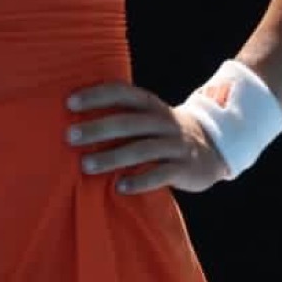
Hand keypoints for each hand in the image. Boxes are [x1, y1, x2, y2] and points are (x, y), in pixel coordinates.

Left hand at [65, 81, 228, 193]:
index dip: (97, 95)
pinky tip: (119, 187)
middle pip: (128, 122)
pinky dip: (140, 181)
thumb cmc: (163, 133)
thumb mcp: (148, 117)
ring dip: (112, 157)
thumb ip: (121, 114)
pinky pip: (161, 174)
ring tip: (85, 165)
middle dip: (98, 128)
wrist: (212, 149)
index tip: (69, 103)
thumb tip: (74, 119)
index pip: (122, 93)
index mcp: (150, 104)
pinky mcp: (185, 168)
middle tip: (69, 136)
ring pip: (142, 149)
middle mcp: (163, 121)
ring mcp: (175, 144)